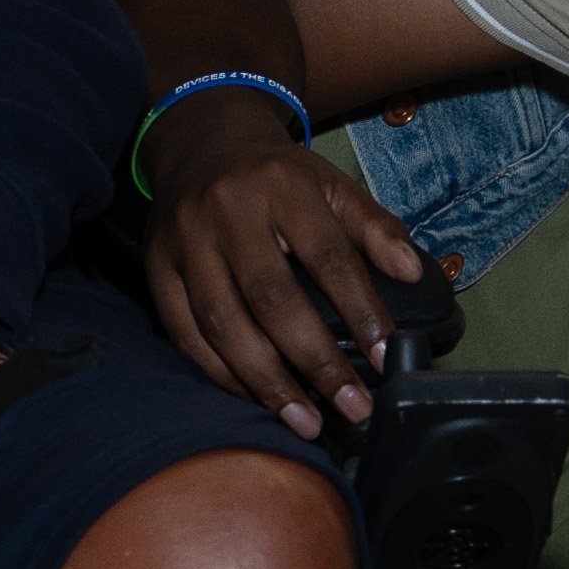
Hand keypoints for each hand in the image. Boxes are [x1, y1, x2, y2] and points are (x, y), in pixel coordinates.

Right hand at [136, 92, 421, 437]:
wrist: (200, 146)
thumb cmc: (277, 177)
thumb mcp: (332, 185)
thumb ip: (374, 227)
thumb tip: (412, 273)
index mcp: (281, 185)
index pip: (327, 257)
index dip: (359, 311)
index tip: (384, 358)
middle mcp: (227, 211)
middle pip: (271, 298)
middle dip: (316, 362)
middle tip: (352, 407)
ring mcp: (185, 242)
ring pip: (222, 323)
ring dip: (267, 382)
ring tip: (308, 423)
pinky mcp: (156, 269)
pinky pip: (185, 335)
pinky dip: (223, 375)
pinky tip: (258, 401)